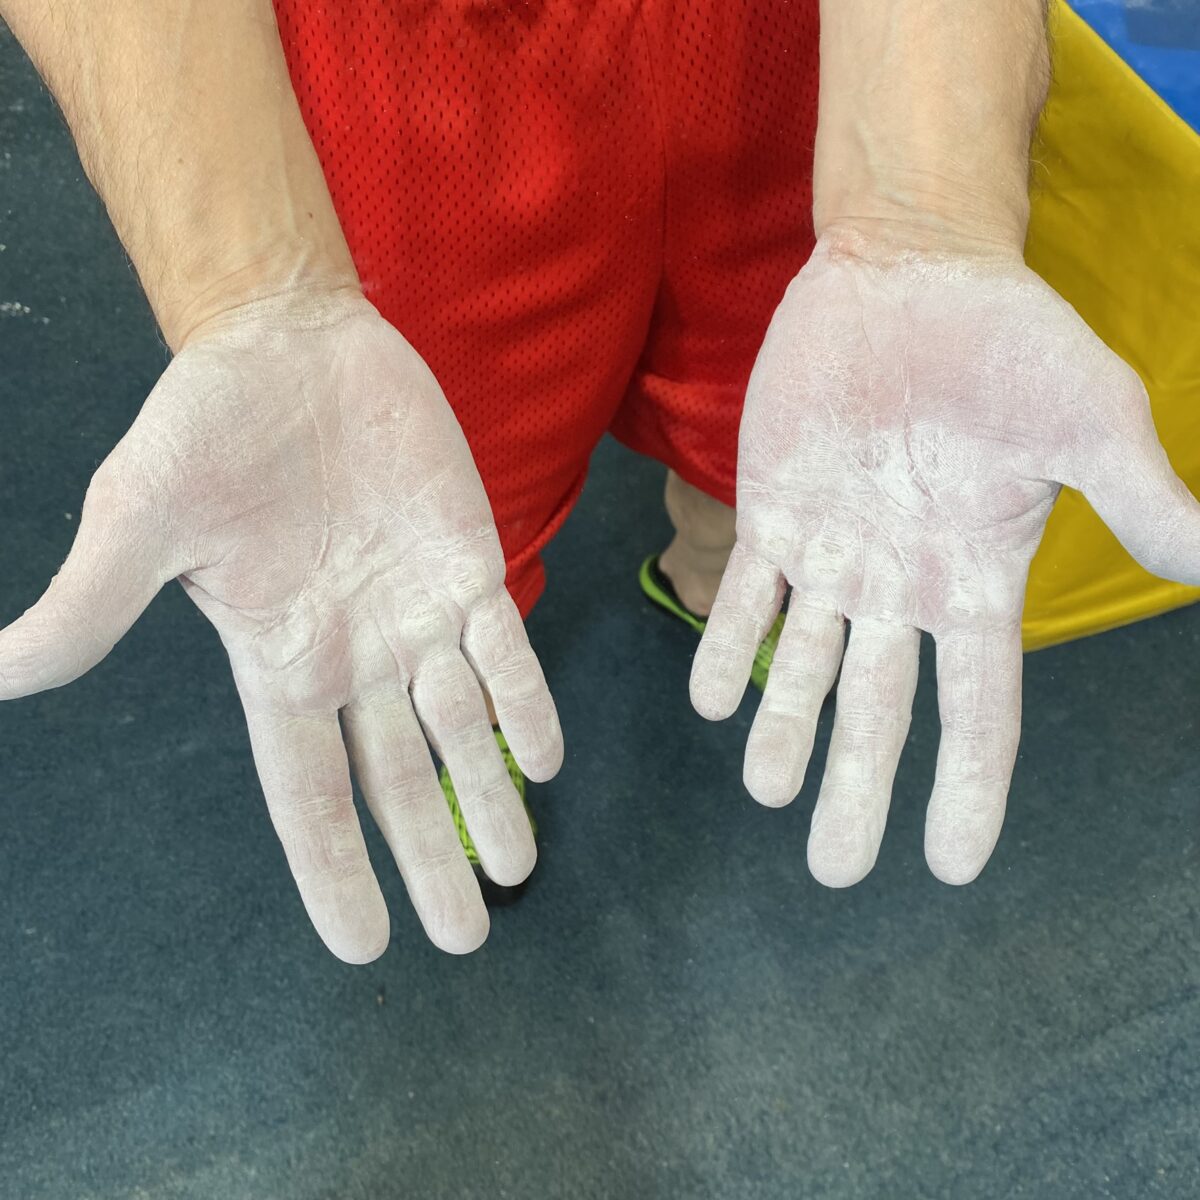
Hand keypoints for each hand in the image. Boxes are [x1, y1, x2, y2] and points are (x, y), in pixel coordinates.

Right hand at [0, 290, 562, 960]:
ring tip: (520, 869)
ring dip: (492, 797)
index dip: (335, 871)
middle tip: (468, 937)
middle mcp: (355, 658)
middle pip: (399, 782)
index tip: (368, 946)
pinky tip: (547, 757)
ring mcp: (417, 616)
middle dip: (433, 856)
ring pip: (463, 729)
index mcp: (280, 665)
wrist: (289, 346)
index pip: (308, 795)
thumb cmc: (207, 428)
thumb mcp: (138, 521)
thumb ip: (90, 606)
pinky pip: (506, 650)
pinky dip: (527, 702)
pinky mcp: (467, 564)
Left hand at [691, 235, 1199, 887]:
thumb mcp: (1091, 418)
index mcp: (975, 581)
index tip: (951, 868)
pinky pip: (745, 596)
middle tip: (833, 870)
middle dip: (857, 787)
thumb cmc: (1009, 339)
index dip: (968, 788)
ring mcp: (832, 554)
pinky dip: (724, 645)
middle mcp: (899, 586)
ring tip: (770, 791)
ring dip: (784, 728)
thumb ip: (1142, 498)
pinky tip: (711, 699)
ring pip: (801, 665)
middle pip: (878, 711)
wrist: (911, 271)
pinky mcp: (773, 513)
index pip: (978, 709)